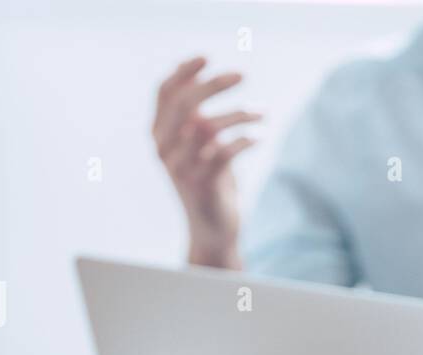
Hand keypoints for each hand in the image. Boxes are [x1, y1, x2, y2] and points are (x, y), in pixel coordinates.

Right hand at [152, 56, 259, 266]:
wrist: (212, 230)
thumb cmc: (211, 182)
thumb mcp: (201, 147)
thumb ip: (199, 118)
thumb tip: (214, 79)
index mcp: (160, 135)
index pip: (165, 93)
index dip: (184, 72)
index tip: (207, 57)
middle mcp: (165, 149)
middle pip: (184, 104)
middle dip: (213, 84)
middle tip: (242, 74)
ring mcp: (181, 167)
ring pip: (206, 126)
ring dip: (240, 114)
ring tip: (262, 113)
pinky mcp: (202, 184)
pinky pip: (224, 152)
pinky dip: (245, 140)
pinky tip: (259, 138)